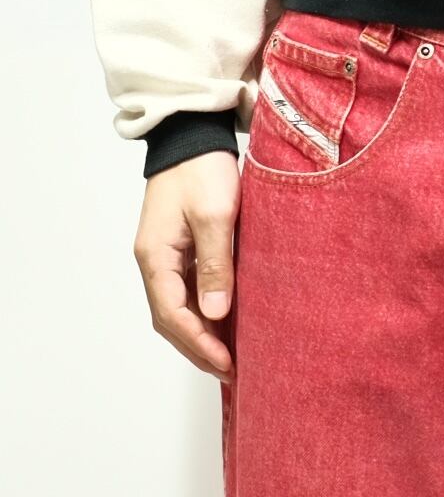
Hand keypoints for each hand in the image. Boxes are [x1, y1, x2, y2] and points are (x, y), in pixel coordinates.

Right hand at [133, 150, 240, 381]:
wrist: (194, 133)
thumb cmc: (203, 168)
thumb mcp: (214, 215)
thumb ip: (215, 263)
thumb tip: (215, 313)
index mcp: (155, 256)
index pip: (172, 314)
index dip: (199, 344)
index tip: (226, 364)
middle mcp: (154, 260)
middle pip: (171, 317)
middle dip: (198, 347)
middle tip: (230, 370)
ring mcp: (165, 253)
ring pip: (178, 305)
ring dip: (201, 332)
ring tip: (230, 354)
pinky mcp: (180, 245)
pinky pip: (188, 287)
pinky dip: (204, 309)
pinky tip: (226, 318)